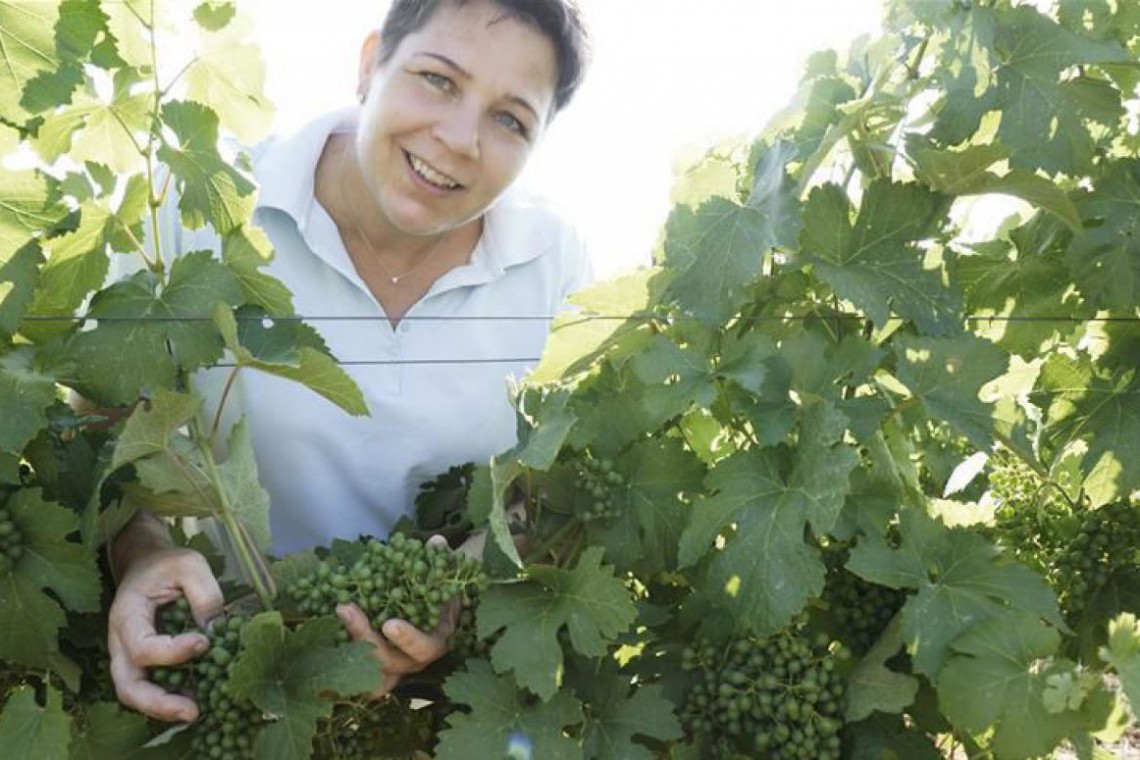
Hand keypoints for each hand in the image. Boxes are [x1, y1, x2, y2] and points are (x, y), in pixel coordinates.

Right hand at [107, 546, 222, 721]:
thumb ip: (204, 593)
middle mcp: (120, 643)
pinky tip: (197, 698)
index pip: (142, 647)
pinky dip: (170, 698)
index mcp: (127, 616)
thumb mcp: (190, 564)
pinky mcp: (143, 663)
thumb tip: (214, 630)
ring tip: (196, 712)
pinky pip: (150, 688)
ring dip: (163, 708)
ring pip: (135, 694)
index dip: (172, 652)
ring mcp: (129, 656)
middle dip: (158, 703)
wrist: (146, 564)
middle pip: (128, 686)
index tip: (204, 642)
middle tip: (192, 711)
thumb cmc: (167, 564)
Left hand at [337, 534, 459, 697]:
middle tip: (345, 608)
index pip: (422, 647)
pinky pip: (354, 670)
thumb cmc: (441, 592)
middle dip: (363, 635)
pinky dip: (338, 657)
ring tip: (335, 612)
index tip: (389, 624)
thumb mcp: (446, 577)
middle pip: (386, 660)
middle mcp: (412, 659)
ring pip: (366, 669)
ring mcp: (391, 665)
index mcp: (435, 641)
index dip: (407, 638)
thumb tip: (436, 542)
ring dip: (346, 644)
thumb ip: (443, 560)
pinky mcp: (373, 664)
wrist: (437, 607)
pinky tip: (323, 633)